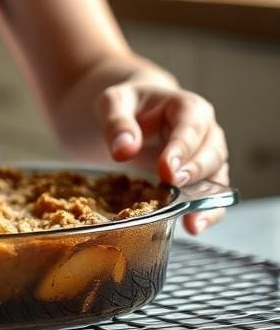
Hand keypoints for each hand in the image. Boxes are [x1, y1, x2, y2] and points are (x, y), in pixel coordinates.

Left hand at [94, 81, 228, 234]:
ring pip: (217, 178)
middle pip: (212, 153)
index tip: (166, 169)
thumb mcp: (113, 103)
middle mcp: (205, 132)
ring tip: (190, 219)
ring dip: (206, 200)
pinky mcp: (201, 179)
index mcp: (187, 107)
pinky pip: (212, 197)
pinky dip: (206, 213)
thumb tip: (124, 150)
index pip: (191, 126)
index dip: (181, 148)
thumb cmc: (127, 105)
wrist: (131, 115)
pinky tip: (192, 226)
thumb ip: (117, 122)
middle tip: (172, 185)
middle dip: (194, 172)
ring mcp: (207, 157)